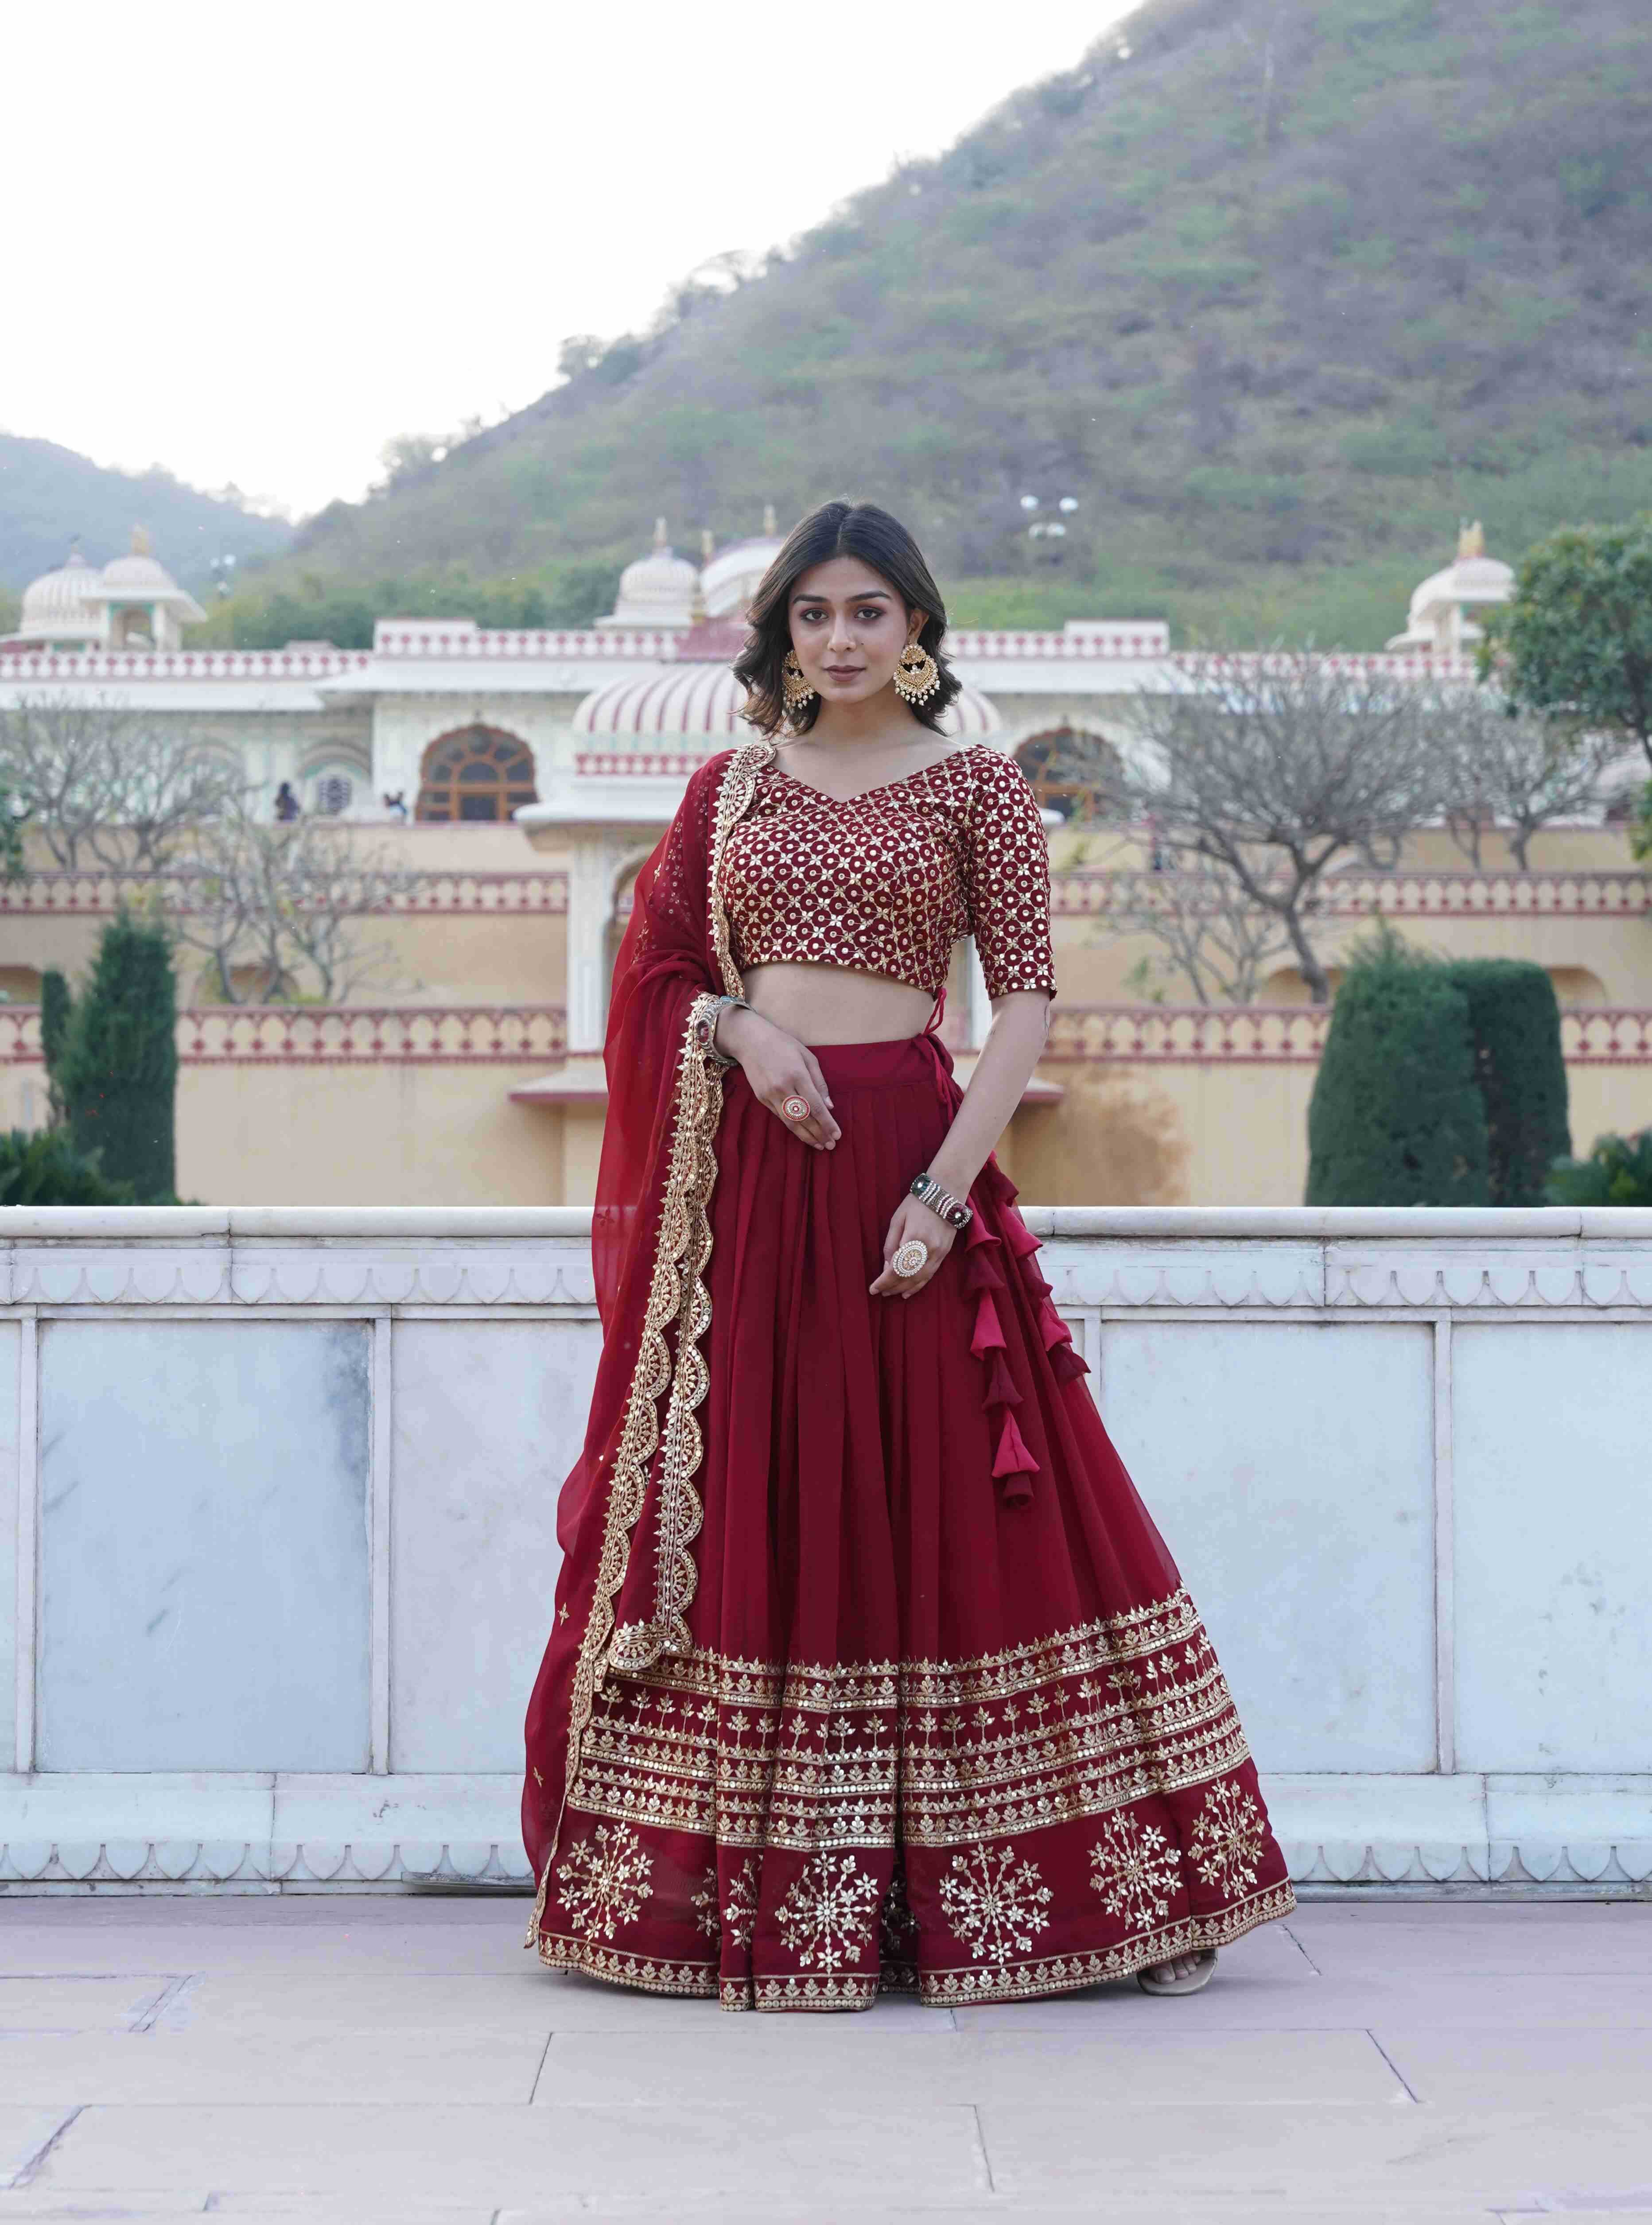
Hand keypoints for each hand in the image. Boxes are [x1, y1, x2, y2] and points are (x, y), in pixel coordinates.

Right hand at [718, 1006, 841, 1151]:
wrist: (751, 1041)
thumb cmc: (783, 1045)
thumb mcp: (808, 1057)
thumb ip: (820, 1083)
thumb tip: (830, 1106)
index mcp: (797, 1075)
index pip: (815, 1106)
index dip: (827, 1124)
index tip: (837, 1135)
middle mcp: (782, 1088)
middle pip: (803, 1118)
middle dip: (818, 1134)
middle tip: (830, 1145)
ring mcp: (770, 1095)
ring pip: (790, 1122)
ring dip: (806, 1136)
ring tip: (819, 1145)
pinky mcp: (761, 1098)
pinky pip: (780, 1117)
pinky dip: (793, 1127)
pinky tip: (803, 1133)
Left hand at [870, 1194, 955, 1298]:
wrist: (945, 1194)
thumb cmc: (917, 1204)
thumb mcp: (897, 1220)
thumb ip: (890, 1244)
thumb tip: (886, 1267)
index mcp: (913, 1239)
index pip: (897, 1268)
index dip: (884, 1281)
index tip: (873, 1289)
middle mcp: (928, 1249)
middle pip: (908, 1276)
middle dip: (892, 1287)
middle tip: (880, 1292)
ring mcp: (939, 1253)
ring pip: (920, 1279)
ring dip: (904, 1289)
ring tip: (891, 1294)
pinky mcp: (944, 1254)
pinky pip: (930, 1275)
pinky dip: (918, 1285)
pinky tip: (908, 1292)